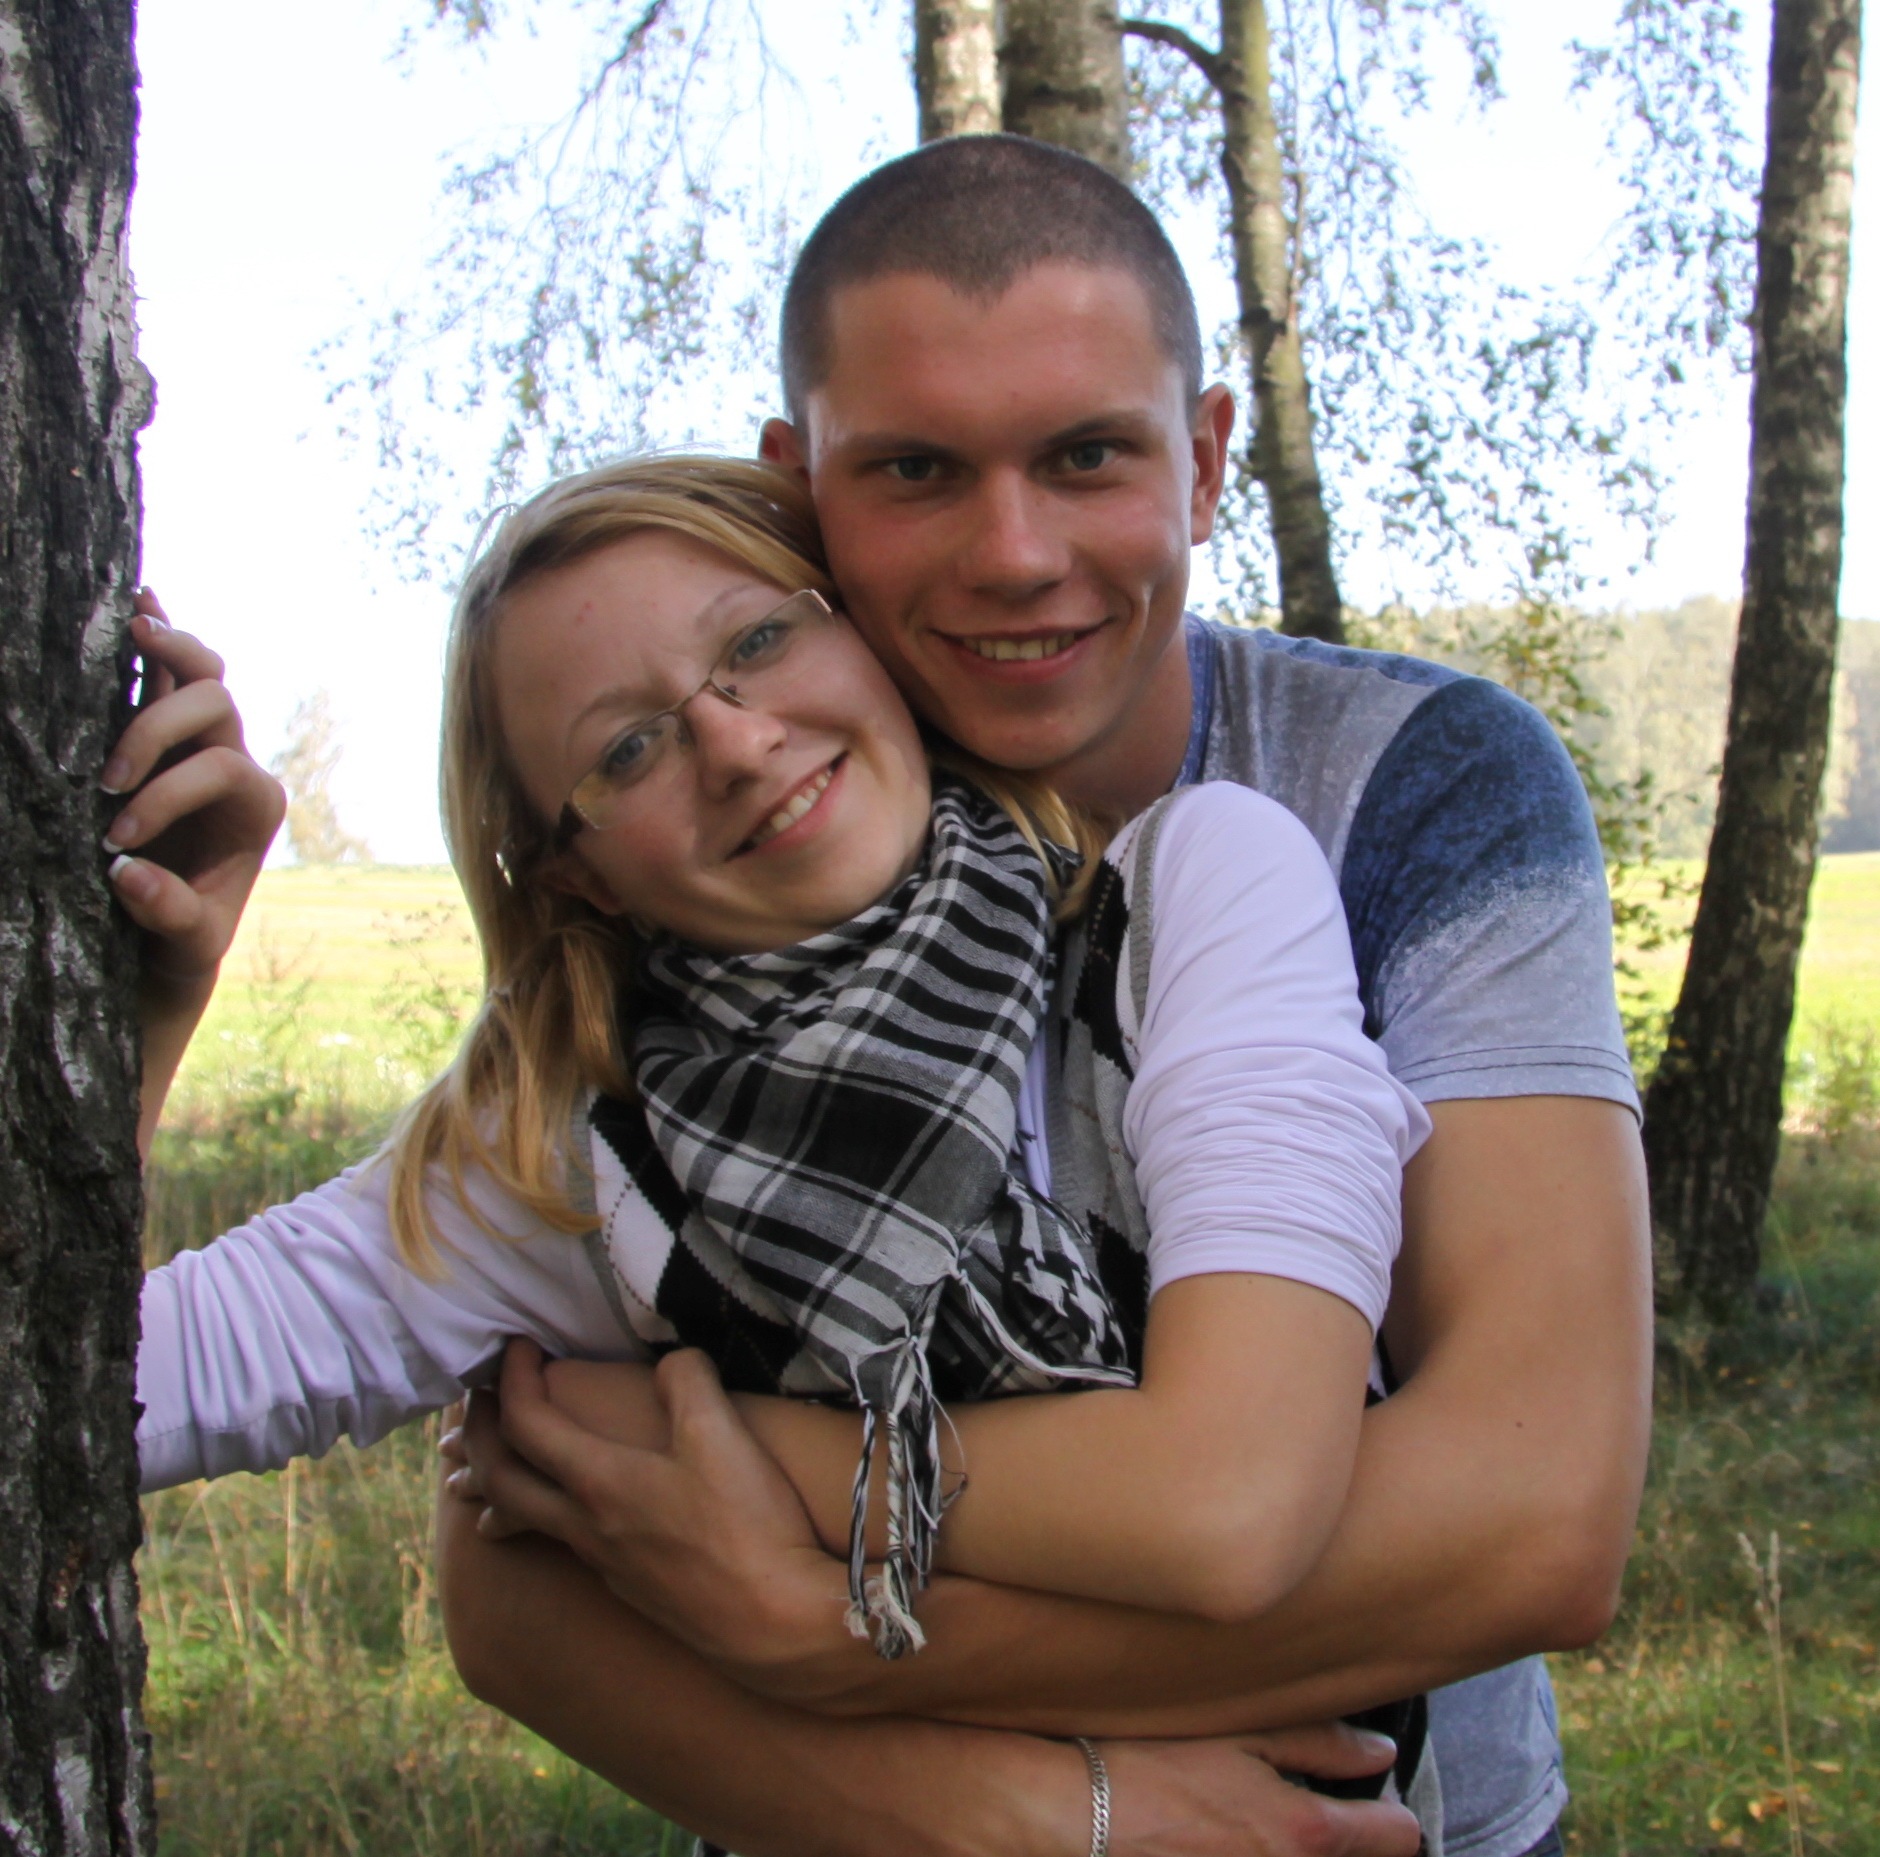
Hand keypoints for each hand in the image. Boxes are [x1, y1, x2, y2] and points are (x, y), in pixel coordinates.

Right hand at [104, 591, 283, 984]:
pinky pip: (163, 673)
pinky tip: (136, 599)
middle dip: (156, 733)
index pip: (222, 771)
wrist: (170, 929)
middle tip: (107, 781)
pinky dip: (154, 634)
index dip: (170, 794)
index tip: (117, 840)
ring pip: (200, 673)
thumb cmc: (185, 934)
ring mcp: (201, 741)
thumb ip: (171, 912)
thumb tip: (128, 875)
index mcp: (257, 807)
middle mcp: (236, 763)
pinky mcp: (163, 731)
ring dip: (167, 649)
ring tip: (131, 629)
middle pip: (216, 707)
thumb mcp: (190, 940)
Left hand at [455, 1341, 849, 1675]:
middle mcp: (586, 1526)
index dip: (512, 1377)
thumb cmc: (747, 1527)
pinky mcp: (629, 1588)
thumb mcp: (722, 1433)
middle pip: (500, 1478)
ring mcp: (604, 1564)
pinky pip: (558, 1544)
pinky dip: (532, 1516)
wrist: (775, 1626)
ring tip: (472, 1469)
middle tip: (478, 1397)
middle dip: (478, 1433)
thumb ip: (687, 1379)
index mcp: (599, 1482)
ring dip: (491, 1484)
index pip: (525, 1421)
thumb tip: (669, 1360)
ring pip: (521, 1521)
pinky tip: (558, 1516)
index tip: (518, 1344)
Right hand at [1103, 1725, 1421, 1856]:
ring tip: (1259, 1824)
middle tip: (1317, 1812)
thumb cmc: (1155, 1764)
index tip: (1371, 1799)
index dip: (1390, 1814)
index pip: (1396, 1838)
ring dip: (1307, 1852)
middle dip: (1347, 1841)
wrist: (1080, 1817)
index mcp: (1307, 1833)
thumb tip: (1380, 1753)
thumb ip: (1321, 1744)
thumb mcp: (1240, 1734)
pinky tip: (1229, 1838)